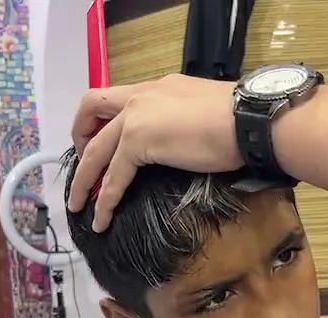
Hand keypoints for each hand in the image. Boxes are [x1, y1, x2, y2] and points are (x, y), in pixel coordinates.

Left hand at [67, 74, 242, 230]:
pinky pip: (114, 174)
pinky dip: (106, 199)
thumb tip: (187, 140)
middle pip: (91, 108)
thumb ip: (184, 121)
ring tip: (77, 205)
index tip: (100, 139)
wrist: (250, 119)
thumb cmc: (241, 119)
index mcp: (158, 88)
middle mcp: (141, 95)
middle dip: (79, 137)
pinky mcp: (138, 141)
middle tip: (82, 167)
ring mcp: (136, 116)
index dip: (102, 118)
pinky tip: (102, 219)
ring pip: (95, 148)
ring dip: (83, 179)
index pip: (119, 97)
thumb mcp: (203, 113)